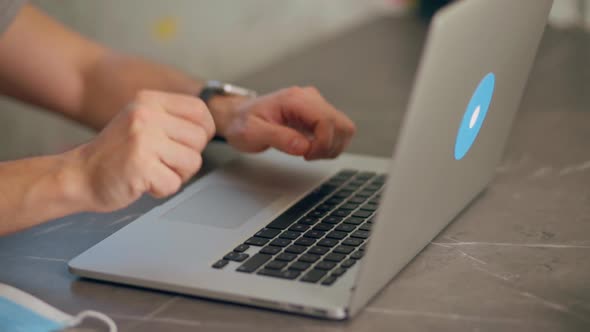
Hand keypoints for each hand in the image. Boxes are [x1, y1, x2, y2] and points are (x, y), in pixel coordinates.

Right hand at [71, 90, 214, 211]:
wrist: (79, 175)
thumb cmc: (116, 153)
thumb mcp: (142, 120)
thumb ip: (173, 119)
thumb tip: (209, 128)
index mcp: (149, 100)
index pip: (200, 110)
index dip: (204, 131)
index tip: (189, 143)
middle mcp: (146, 115)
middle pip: (200, 139)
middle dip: (188, 157)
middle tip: (163, 161)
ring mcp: (143, 140)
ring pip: (192, 162)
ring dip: (176, 174)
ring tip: (153, 171)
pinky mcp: (141, 166)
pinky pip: (174, 183)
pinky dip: (162, 189)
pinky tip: (143, 182)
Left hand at [212, 86, 355, 159]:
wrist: (238, 116)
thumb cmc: (243, 122)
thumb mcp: (252, 133)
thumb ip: (278, 138)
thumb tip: (303, 146)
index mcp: (294, 99)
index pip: (326, 120)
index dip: (322, 144)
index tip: (306, 155)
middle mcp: (309, 98)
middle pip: (341, 124)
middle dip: (329, 147)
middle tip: (308, 156)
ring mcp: (315, 105)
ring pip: (344, 128)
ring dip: (332, 147)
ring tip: (310, 153)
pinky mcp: (317, 115)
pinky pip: (337, 131)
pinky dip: (330, 145)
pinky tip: (312, 149)